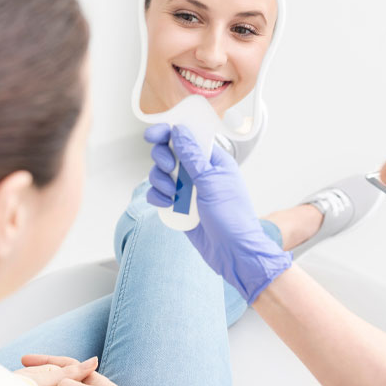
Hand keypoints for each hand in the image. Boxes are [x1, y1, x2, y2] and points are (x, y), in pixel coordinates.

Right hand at [144, 123, 291, 302]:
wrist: (232, 253)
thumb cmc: (232, 217)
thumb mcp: (212, 182)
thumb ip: (193, 156)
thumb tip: (179, 132)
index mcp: (213, 161)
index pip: (188, 137)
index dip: (169, 132)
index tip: (153, 135)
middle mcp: (199, 172)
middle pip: (170, 153)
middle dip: (163, 159)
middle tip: (169, 167)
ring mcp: (188, 190)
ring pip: (161, 174)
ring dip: (160, 181)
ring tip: (173, 194)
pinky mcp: (180, 207)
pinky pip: (159, 195)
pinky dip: (158, 198)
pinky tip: (168, 204)